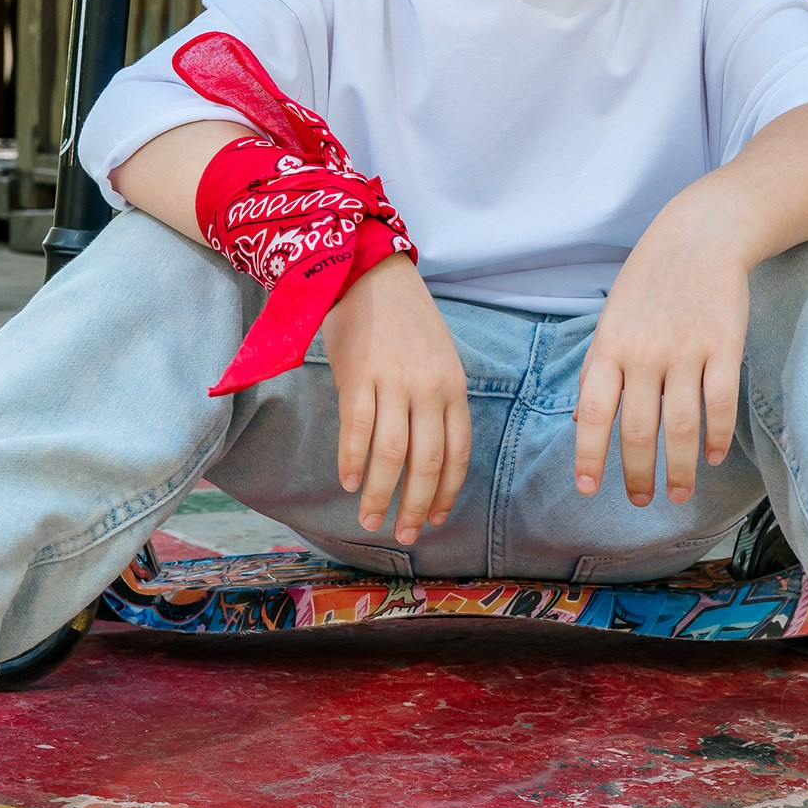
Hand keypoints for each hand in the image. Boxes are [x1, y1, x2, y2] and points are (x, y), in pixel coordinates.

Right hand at [322, 256, 471, 545]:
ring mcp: (393, 383)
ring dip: (381, 495)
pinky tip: (350, 483)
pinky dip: (353, 461)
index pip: (457, 454)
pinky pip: (357, 430)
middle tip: (406, 535)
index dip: (446, 492)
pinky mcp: (359, 377)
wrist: (370, 273)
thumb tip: (430, 455)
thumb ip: (439, 402)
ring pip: (392, 455)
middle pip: (427, 463)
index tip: (435, 518)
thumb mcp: (439, 359)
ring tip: (371, 521)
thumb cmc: (405, 321)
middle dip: (416, 506)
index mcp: (454, 387)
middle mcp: (429, 389)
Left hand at [574, 188, 750, 505]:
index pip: (592, 413)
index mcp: (610, 348)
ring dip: (680, 468)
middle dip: (637, 474)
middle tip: (640, 501)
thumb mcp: (611, 318)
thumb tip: (580, 419)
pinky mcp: (724, 346)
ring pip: (681, 425)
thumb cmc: (649, 282)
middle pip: (638, 430)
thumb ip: (599, 368)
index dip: (589, 454)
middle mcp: (644, 353)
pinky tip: (713, 457)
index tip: (589, 489)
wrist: (700, 235)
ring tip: (679, 493)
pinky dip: (716, 436)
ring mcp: (686, 351)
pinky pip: (720, 402)